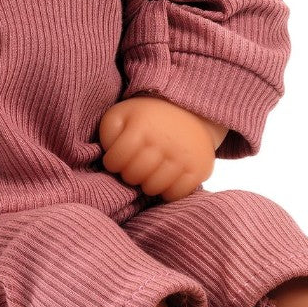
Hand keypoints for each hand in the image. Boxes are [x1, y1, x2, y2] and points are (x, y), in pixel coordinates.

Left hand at [99, 95, 225, 201]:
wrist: (190, 112)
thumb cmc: (147, 118)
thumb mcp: (122, 114)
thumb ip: (108, 133)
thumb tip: (110, 154)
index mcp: (142, 126)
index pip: (116, 160)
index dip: (112, 163)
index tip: (117, 159)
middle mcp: (164, 141)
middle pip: (134, 176)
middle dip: (129, 175)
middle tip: (134, 167)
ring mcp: (183, 156)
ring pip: (153, 188)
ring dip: (146, 184)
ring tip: (148, 173)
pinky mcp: (199, 169)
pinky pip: (176, 194)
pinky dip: (167, 192)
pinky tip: (164, 179)